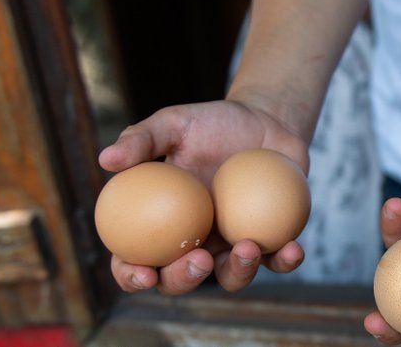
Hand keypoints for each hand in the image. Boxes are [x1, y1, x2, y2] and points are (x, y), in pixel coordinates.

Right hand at [99, 100, 308, 294]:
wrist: (264, 120)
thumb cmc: (211, 123)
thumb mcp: (174, 123)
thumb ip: (141, 140)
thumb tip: (105, 159)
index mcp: (160, 225)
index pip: (134, 260)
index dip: (132, 276)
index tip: (143, 271)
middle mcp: (193, 243)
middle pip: (180, 280)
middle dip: (185, 281)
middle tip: (199, 259)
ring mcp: (232, 246)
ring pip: (231, 278)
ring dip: (239, 272)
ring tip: (247, 246)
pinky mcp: (271, 242)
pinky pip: (278, 260)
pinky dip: (286, 260)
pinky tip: (294, 248)